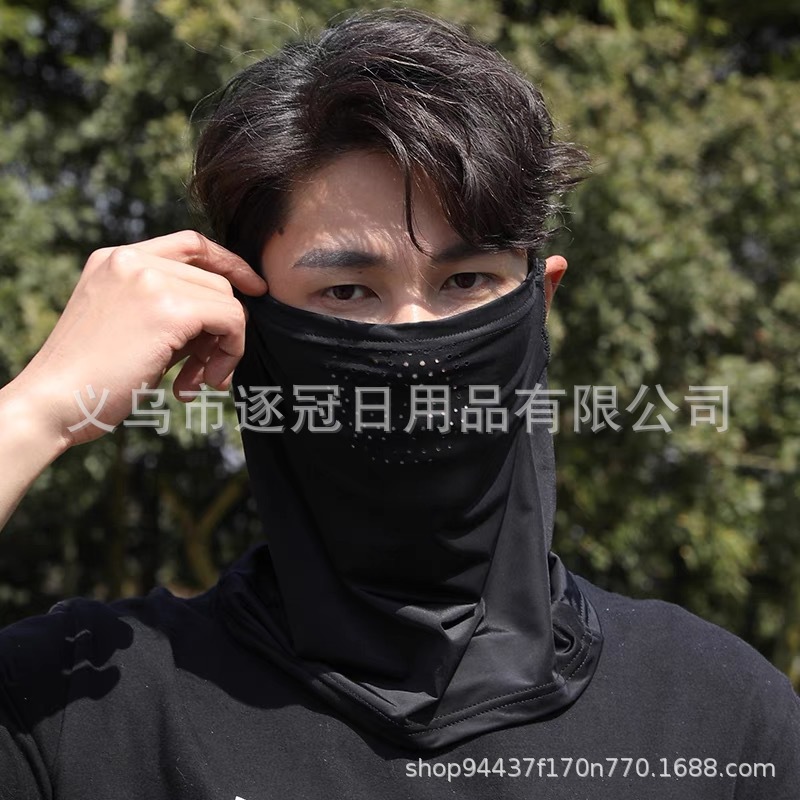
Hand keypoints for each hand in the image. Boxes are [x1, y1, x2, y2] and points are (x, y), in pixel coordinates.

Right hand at [11, 230, 266, 447]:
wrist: (53, 403)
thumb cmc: (89, 378)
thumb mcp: (125, 325)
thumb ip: (166, 307)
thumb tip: (229, 316)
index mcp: (115, 258)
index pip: (191, 244)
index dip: (229, 263)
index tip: (253, 289)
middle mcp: (131, 260)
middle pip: (215, 281)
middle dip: (222, 328)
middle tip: (207, 371)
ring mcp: (148, 280)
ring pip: (227, 301)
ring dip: (225, 348)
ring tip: (198, 382)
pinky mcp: (168, 309)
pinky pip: (231, 320)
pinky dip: (230, 352)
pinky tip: (198, 383)